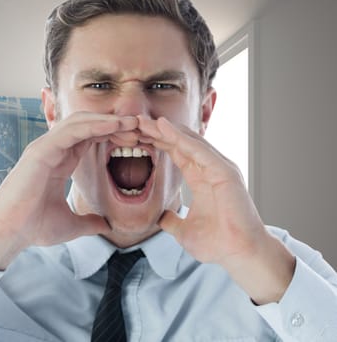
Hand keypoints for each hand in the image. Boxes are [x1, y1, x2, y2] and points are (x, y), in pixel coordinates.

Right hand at [0, 112, 138, 269]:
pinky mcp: (41, 150)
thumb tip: (106, 226)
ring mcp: (46, 147)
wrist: (10, 233)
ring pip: (81, 122)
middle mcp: (54, 149)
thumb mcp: (71, 224)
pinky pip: (72, 130)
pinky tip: (114, 126)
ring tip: (132, 123)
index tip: (137, 141)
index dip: (114, 136)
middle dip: (115, 125)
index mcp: (61, 161)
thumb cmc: (33, 227)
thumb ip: (89, 222)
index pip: (91, 138)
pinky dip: (94, 125)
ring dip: (108, 121)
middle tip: (140, 128)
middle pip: (89, 126)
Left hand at [138, 116, 294, 303]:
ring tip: (145, 120)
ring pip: (189, 142)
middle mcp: (210, 169)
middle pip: (180, 142)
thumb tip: (161, 218)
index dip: (157, 142)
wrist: (239, 255)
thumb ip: (172, 221)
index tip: (137, 134)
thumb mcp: (184, 231)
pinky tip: (165, 128)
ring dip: (166, 130)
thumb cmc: (218, 243)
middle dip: (158, 131)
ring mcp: (219, 168)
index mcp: (200, 178)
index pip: (176, 152)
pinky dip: (181, 138)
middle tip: (136, 121)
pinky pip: (199, 150)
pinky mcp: (225, 172)